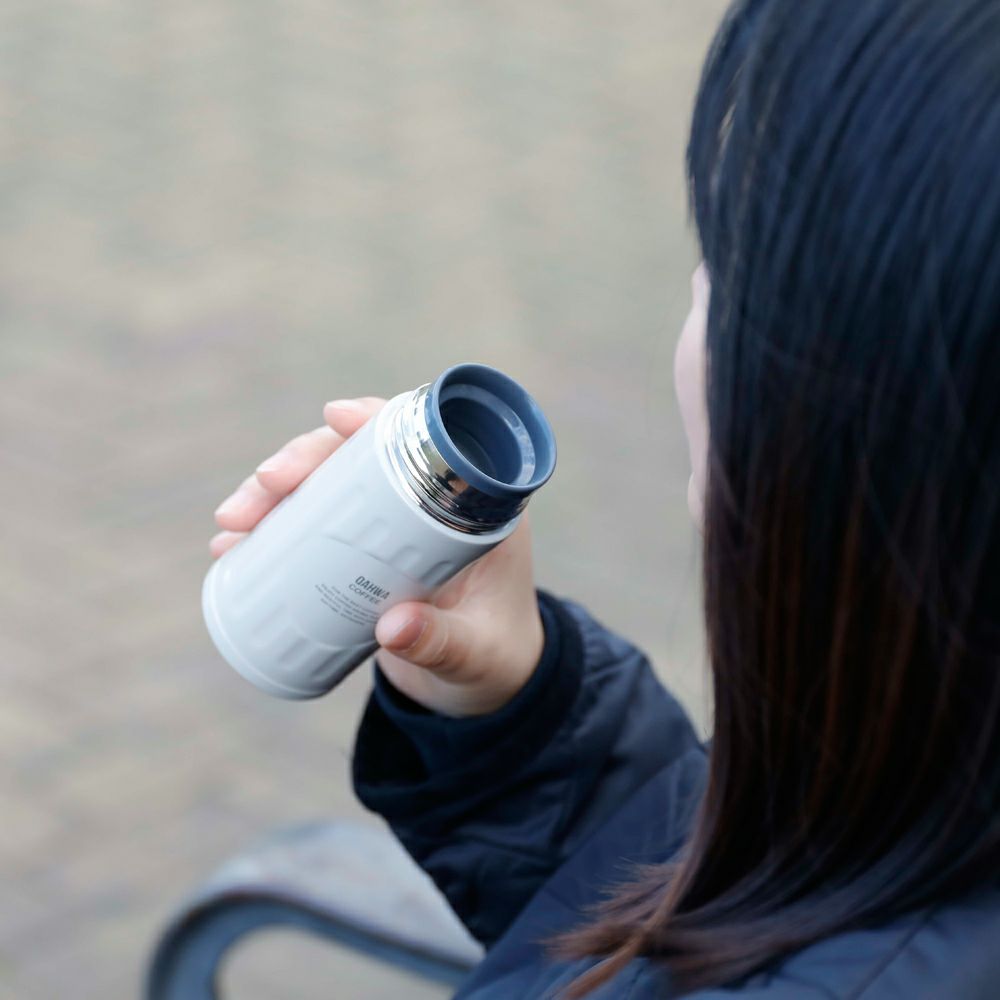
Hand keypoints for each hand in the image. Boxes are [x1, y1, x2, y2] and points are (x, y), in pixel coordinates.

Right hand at [210, 397, 544, 717]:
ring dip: (273, 497)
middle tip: (259, 491)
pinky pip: (314, 526)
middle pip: (358, 459)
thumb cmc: (495, 658)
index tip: (333, 417)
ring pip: (326, 488)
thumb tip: (391, 628)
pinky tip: (234, 545)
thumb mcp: (474, 653)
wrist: (484, 683)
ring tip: (229, 529)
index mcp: (473, 508)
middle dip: (300, 463)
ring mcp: (391, 527)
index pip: (423, 444)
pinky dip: (274, 531)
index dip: (375, 421)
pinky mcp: (363, 554)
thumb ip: (442, 642)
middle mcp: (429, 505)